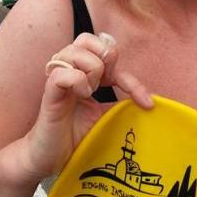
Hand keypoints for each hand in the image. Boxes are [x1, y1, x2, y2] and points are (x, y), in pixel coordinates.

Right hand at [14, 32, 151, 180]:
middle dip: (105, 56)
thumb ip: (120, 102)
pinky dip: (78, 81)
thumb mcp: (106, 115)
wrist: (49, 158)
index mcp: (83, 73)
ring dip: (92, 69)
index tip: (146, 102)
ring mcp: (58, 80)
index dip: (131, 77)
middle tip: (106, 83)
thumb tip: (147, 99)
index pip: (109, 54)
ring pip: (76, 50)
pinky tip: (82, 96)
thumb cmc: (75, 135)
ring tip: (91, 91)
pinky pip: (63, 73)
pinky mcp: (49, 94)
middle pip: (86, 38)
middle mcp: (70, 70)